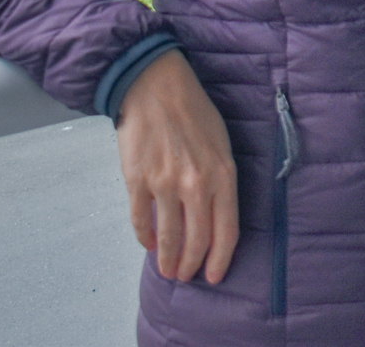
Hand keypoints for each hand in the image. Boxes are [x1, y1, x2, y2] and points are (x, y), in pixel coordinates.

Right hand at [114, 51, 238, 283]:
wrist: (157, 87)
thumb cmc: (194, 113)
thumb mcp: (221, 144)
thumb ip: (219, 180)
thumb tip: (210, 215)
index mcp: (223, 174)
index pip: (226, 230)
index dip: (220, 259)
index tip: (213, 276)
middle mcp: (196, 183)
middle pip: (197, 240)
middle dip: (191, 264)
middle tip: (186, 276)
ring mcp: (165, 183)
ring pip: (168, 237)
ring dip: (168, 259)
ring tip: (167, 270)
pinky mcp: (137, 180)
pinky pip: (141, 219)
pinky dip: (145, 237)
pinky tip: (149, 245)